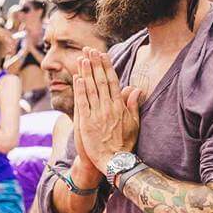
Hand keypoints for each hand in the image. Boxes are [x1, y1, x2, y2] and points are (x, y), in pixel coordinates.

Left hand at [70, 51, 140, 172]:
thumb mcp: (134, 124)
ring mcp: (97, 114)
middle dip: (95, 64)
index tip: (103, 55)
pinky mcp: (86, 122)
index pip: (113, 82)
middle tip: (90, 50)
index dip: (107, 67)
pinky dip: (80, 89)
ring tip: (82, 59)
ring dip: (86, 72)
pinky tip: (77, 78)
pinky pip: (82, 102)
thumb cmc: (125, 144)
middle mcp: (108, 107)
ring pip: (91, 88)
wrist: (115, 161)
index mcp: (120, 107)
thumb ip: (133, 105)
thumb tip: (135, 89)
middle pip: (101, 81)